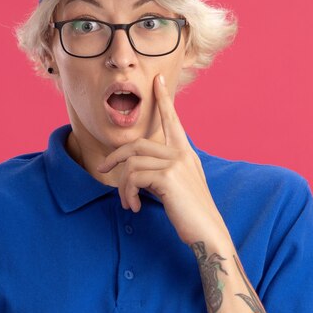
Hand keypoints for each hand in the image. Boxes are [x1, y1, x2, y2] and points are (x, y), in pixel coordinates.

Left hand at [97, 74, 229, 245]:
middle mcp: (182, 154)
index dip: (164, 99)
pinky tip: (134, 207)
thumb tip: (138, 173)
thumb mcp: (179, 187)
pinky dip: (128, 194)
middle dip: (116, 157)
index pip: (173, 120)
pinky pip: (134, 178)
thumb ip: (163, 172)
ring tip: (128, 202)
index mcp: (186, 153)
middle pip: (137, 144)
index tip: (158, 79)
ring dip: (123, 186)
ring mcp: (175, 164)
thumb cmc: (192, 214)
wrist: (208, 233)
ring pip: (132, 163)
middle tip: (104, 169)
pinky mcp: (167, 178)